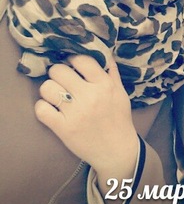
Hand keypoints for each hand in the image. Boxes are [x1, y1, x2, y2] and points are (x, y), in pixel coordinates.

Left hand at [35, 55, 137, 197]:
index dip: (73, 60)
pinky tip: (51, 109)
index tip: (72, 66)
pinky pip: (41, 109)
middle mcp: (90, 96)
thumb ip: (112, 72)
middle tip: (62, 80)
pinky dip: (43, 107)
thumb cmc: (119, 119)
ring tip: (56, 95)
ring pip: (47, 88)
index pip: (81, 60)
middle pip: (59, 71)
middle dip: (58, 73)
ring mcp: (75, 113)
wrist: (117, 150)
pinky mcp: (64, 128)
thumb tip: (104, 53)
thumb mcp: (121, 93)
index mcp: (105, 85)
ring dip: (49, 90)